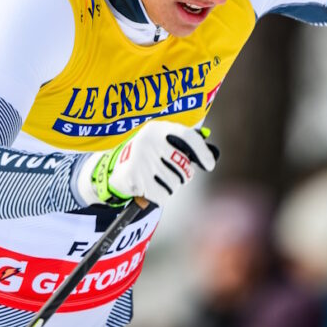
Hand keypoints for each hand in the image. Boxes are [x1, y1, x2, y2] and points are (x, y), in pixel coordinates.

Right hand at [78, 121, 218, 206]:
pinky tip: (151, 188)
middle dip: (183, 176)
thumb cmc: (148, 156)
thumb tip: (211, 156)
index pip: (188, 136)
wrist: (115, 169)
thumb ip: (184, 145)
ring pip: (174, 183)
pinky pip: (162, 195)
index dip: (202, 151)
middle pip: (184, 167)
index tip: (210, 165)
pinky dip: (161, 196)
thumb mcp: (162, 143)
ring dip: (171, 187)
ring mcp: (141, 159)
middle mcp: (149, 141)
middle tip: (174, 175)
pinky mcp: (135, 178)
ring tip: (158, 179)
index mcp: (158, 129)